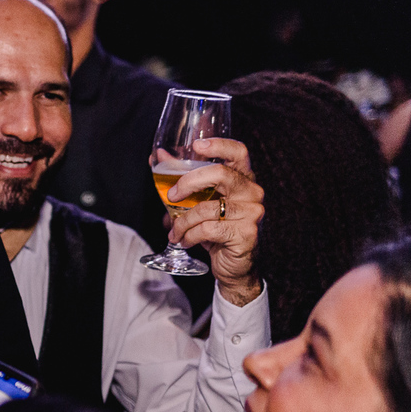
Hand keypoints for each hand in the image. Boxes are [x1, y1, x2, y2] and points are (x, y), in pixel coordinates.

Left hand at [167, 138, 263, 306]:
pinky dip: (189, 236)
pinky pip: (208, 229)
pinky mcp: (246, 234)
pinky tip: (184, 241)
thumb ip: (180, 178)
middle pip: (221, 174)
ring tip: (174, 232)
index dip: (219, 145)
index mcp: (242, 179)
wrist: (233, 267)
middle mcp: (252, 192)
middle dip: (188, 182)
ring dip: (182, 221)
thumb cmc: (216, 230)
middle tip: (172, 196)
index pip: (238, 152)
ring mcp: (252, 213)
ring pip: (207, 208)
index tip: (196, 145)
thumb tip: (158, 156)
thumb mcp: (197, 202)